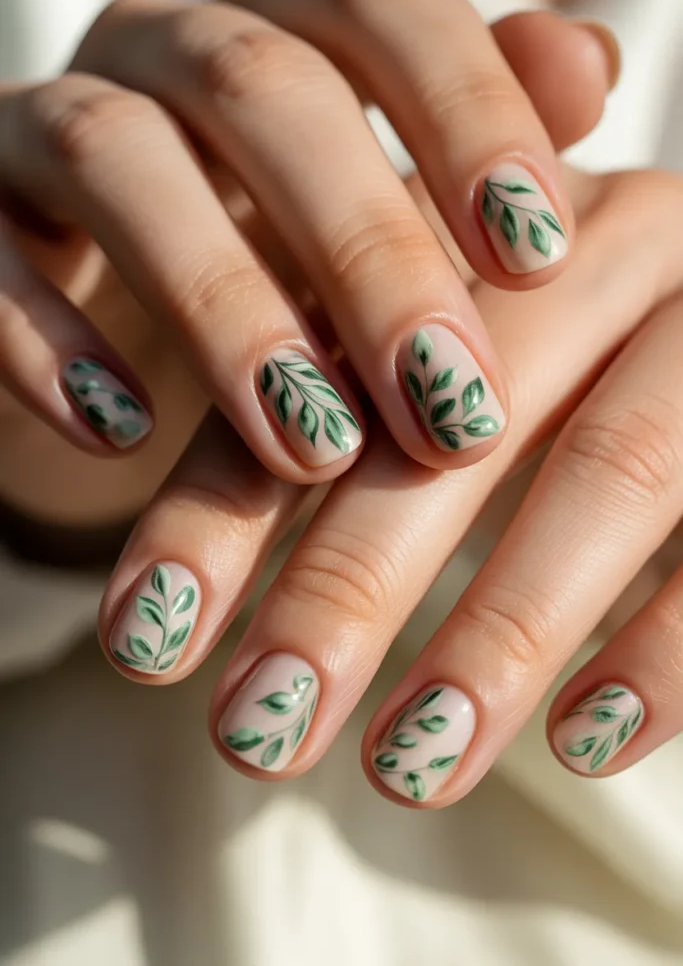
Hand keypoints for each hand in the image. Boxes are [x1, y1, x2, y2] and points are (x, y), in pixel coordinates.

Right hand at [0, 0, 612, 484]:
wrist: (106, 310)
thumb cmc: (273, 257)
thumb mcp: (384, 209)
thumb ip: (470, 144)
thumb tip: (588, 71)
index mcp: (286, 29)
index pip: (384, 9)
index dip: (469, 114)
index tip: (538, 254)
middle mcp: (167, 52)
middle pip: (268, 92)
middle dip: (369, 253)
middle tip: (449, 406)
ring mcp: (49, 122)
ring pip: (120, 159)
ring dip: (226, 310)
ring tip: (313, 447)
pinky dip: (50, 342)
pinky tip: (123, 434)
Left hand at [95, 144, 682, 802]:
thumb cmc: (558, 347)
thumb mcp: (438, 360)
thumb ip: (339, 430)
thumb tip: (179, 606)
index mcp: (475, 235)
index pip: (320, 370)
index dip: (222, 510)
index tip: (140, 645)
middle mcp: (591, 255)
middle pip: (453, 426)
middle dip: (344, 590)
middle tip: (256, 732)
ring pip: (608, 471)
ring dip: (501, 635)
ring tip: (404, 771)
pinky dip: (662, 647)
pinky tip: (584, 747)